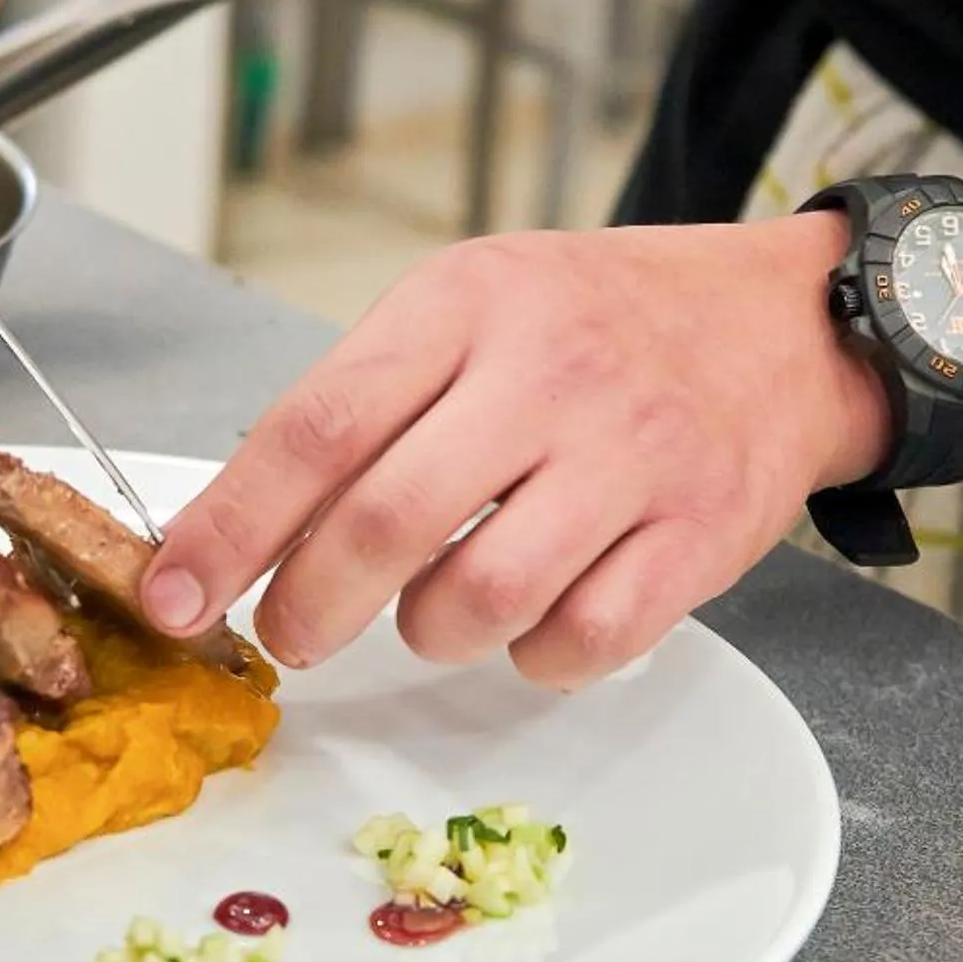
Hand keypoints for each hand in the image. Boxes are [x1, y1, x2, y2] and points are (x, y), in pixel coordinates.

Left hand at [140, 217, 894, 688]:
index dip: (228, 528)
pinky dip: (535, 656)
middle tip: (292, 636)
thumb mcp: (474, 309)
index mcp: (466, 304)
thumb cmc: (602, 324)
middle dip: (310, 608)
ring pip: (481, 596)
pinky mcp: (700, 533)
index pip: (315, 427)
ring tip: (436, 611)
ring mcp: (632, 454)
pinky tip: (535, 621)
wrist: (788, 321)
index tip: (174, 595)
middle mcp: (548, 371)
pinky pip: (583, 639)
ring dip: (430, 633)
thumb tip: (240, 528)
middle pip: (386, 523)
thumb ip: (366, 404)